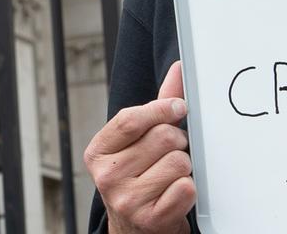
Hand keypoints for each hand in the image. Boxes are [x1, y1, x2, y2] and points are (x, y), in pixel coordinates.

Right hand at [84, 60, 194, 233]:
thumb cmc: (138, 177)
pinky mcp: (151, 219)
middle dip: (177, 141)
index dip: (160, 109)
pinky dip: (189, 189)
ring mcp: (127, 200)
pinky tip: (175, 194)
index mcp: (97, 152)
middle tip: (172, 152)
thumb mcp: (137, 142)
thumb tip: (180, 68)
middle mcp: (107, 177)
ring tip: (171, 175)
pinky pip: (187, 188)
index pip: (131, 119)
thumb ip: (157, 105)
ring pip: (179, 162)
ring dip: (184, 167)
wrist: (136, 228)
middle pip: (163, 138)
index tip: (178, 108)